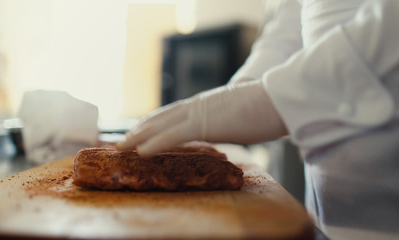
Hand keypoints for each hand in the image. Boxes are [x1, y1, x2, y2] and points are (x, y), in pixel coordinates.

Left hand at [116, 80, 286, 155]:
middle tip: (123, 138)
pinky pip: (174, 135)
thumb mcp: (242, 112)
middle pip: (162, 116)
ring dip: (139, 135)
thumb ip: (229, 117)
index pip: (174, 112)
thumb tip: (229, 123)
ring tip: (122, 145)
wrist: (281, 98)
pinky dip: (155, 143)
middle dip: (140, 128)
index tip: (142, 129)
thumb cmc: (268, 107)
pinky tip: (140, 151)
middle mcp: (198, 104)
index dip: (155, 121)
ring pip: (161, 124)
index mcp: (207, 103)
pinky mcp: (206, 122)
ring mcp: (200, 112)